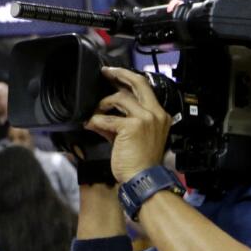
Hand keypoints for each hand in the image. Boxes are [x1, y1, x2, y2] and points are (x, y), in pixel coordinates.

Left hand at [84, 67, 171, 182]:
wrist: (143, 178)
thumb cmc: (140, 161)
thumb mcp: (133, 137)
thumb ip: (120, 123)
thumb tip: (101, 115)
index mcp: (160, 115)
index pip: (145, 88)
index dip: (128, 78)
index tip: (115, 74)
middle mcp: (155, 113)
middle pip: (138, 83)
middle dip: (119, 74)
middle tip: (105, 73)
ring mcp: (145, 118)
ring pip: (119, 98)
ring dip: (102, 105)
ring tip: (95, 114)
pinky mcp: (132, 126)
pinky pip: (107, 119)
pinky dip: (95, 122)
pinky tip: (90, 125)